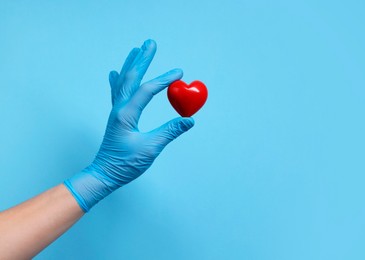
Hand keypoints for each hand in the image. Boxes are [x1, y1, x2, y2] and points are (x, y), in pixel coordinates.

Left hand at [64, 39, 193, 211]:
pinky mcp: (117, 117)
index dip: (164, 80)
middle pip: (131, 78)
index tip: (179, 72)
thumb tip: (189, 120)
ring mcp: (116, 112)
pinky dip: (118, 79)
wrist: (104, 174)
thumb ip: (170, 132)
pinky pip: (117, 92)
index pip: (147, 90)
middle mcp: (119, 109)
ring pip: (123, 82)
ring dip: (131, 65)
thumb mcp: (150, 149)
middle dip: (142, 59)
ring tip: (136, 50)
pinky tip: (115, 72)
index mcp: (126, 115)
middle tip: (150, 43)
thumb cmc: (125, 164)